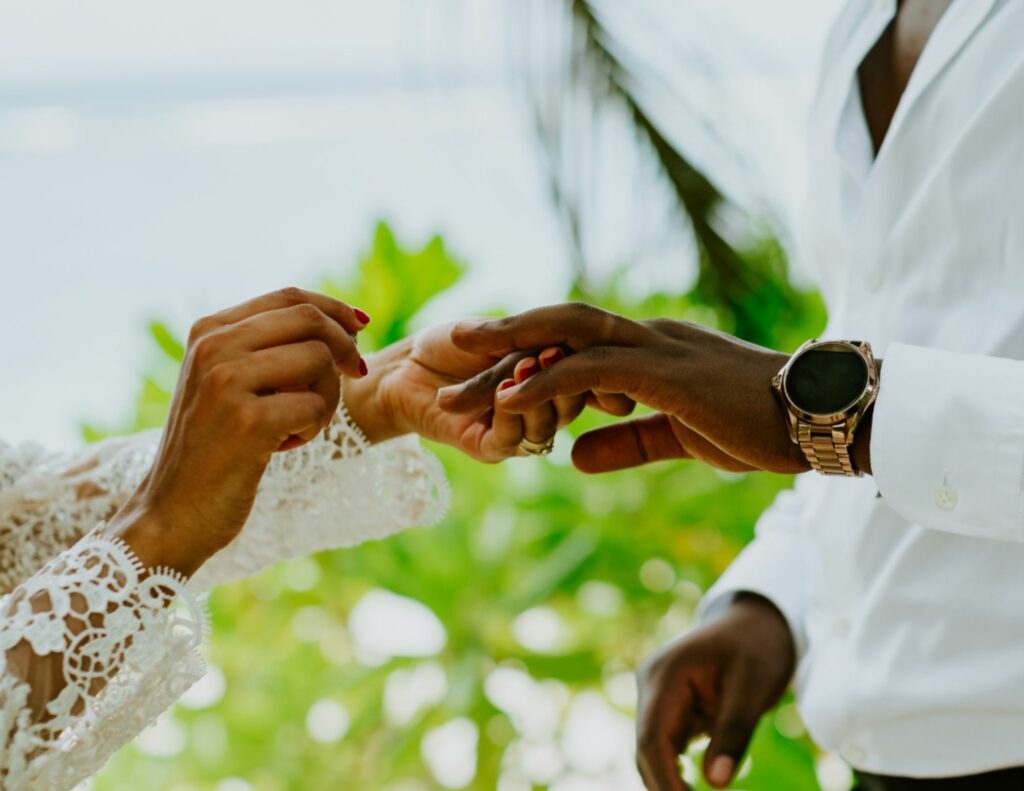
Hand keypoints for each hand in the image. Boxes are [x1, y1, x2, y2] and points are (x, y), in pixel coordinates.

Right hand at [111, 288, 368, 575]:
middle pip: (310, 320)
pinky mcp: (247, 421)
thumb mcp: (226, 384)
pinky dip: (313, 428)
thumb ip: (265, 349)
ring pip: (320, 359)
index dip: (334, 309)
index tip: (361, 327)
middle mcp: (213, 346)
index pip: (289, 296)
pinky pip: (316, 405)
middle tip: (357, 373)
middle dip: (346, 346)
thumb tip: (342, 324)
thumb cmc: (213, 450)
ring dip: (328, 395)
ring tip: (300, 425)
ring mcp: (226, 381)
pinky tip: (283, 447)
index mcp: (208, 330)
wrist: (170, 514)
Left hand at [342, 323, 587, 461]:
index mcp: (545, 382)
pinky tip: (501, 394)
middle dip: (560, 382)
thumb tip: (567, 344)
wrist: (404, 364)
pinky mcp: (487, 450)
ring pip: (544, 428)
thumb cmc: (451, 344)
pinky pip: (511, 441)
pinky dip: (511, 417)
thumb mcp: (498, 334)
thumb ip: (531, 343)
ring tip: (522, 368)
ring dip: (536, 399)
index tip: (564, 342)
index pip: (578, 380)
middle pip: (568, 407)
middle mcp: (536, 411)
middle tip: (547, 356)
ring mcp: (514, 432)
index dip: (576, 364)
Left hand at [439, 303, 808, 473]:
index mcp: (648, 349)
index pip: (572, 341)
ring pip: (563, 338)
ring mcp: (655, 347)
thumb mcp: (677, 439)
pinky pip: (593, 367)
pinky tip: (510, 398)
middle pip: (555, 326)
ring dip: (506, 360)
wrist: (819, 418)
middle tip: (445, 352)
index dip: (524, 352)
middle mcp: (645, 336)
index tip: (480, 372)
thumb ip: (625, 441)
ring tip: (457, 387)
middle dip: (498, 340)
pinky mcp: (667, 371)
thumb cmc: (758, 426)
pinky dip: (547, 379)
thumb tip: (572, 456)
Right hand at [635, 595, 795, 789]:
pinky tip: (694, 789)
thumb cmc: (758, 648)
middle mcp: (651, 683)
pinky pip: (664, 742)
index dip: (665, 781)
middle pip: (646, 747)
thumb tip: (715, 784)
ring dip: (670, 781)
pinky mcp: (667, 703)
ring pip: (652, 749)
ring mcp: (656, 693)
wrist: (756, 621)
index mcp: (666, 674)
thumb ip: (734, 732)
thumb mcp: (753, 688)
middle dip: (665, 786)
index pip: (652, 738)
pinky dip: (676, 768)